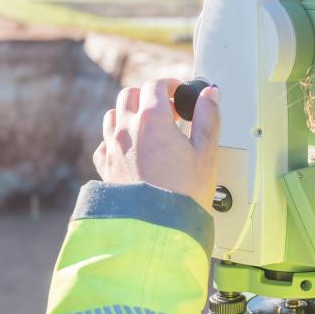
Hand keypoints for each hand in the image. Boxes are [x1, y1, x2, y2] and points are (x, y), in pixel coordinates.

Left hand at [93, 78, 220, 212]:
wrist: (157, 229)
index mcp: (152, 120)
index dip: (171, 84)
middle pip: (131, 95)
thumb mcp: (206, 153)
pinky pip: (105, 142)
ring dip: (131, 113)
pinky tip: (133, 148)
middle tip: (169, 110)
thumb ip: (208, 117)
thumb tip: (209, 94)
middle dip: (150, 95)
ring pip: (114, 115)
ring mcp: (112, 148)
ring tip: (150, 127)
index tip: (181, 93)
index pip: (155, 85)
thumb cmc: (184, 195)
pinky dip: (117, 137)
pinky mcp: (105, 167)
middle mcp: (127, 129)